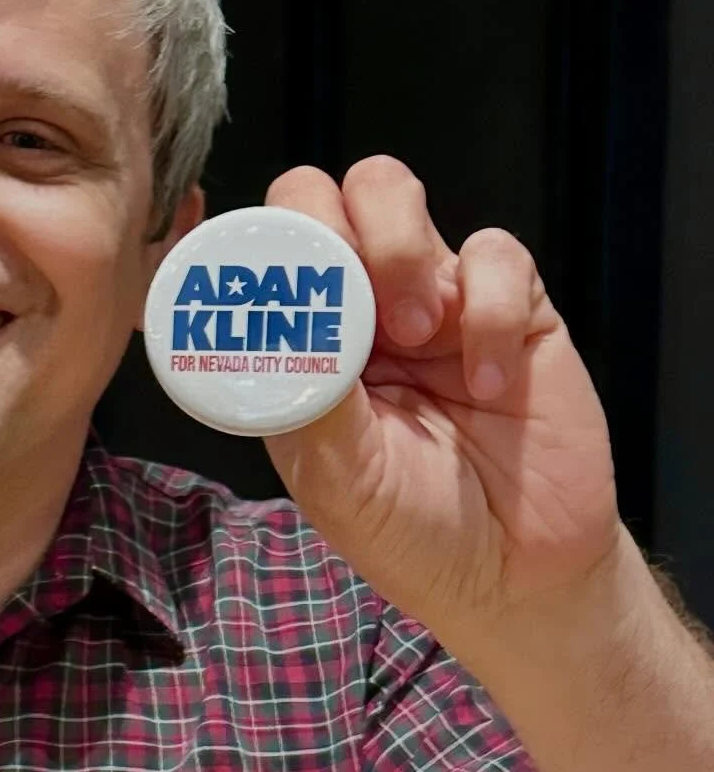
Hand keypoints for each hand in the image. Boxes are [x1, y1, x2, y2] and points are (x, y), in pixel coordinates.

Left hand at [262, 156, 621, 649]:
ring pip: (393, 194)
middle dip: (328, 226)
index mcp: (301, 350)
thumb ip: (309, 399)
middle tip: (353, 304)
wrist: (513, 577)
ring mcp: (432, 301)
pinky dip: (488, 308)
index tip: (272, 290)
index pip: (261, 256)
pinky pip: (496, 255)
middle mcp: (357, 311)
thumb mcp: (338, 478)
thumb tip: (282, 330)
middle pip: (321, 195)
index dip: (258, 249)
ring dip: (398, 249)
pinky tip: (488, 380)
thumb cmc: (411, 532)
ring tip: (414, 332)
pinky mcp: (511, 307)